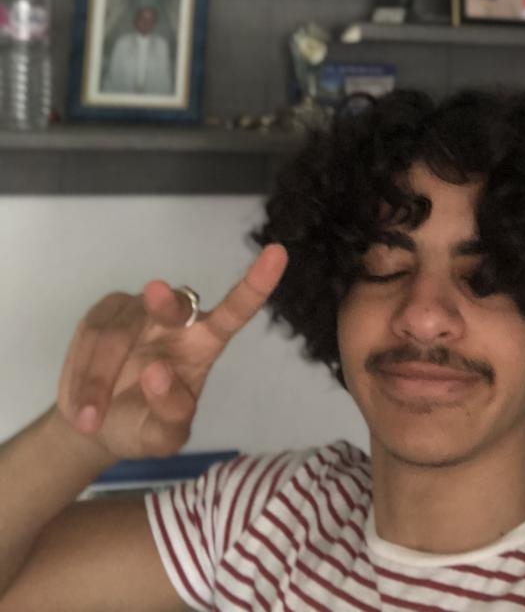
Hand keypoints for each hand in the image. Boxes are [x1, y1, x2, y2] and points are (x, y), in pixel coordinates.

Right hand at [56, 244, 287, 462]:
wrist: (93, 427)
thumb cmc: (142, 425)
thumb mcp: (163, 437)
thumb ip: (170, 414)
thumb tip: (158, 371)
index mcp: (205, 344)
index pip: (236, 310)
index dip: (256, 284)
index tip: (277, 253)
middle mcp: (176, 320)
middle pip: (176, 303)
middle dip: (165, 299)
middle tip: (156, 293)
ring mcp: (138, 311)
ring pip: (118, 332)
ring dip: (98, 379)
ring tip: (90, 420)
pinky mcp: (103, 312)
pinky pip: (90, 336)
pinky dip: (81, 374)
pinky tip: (82, 403)